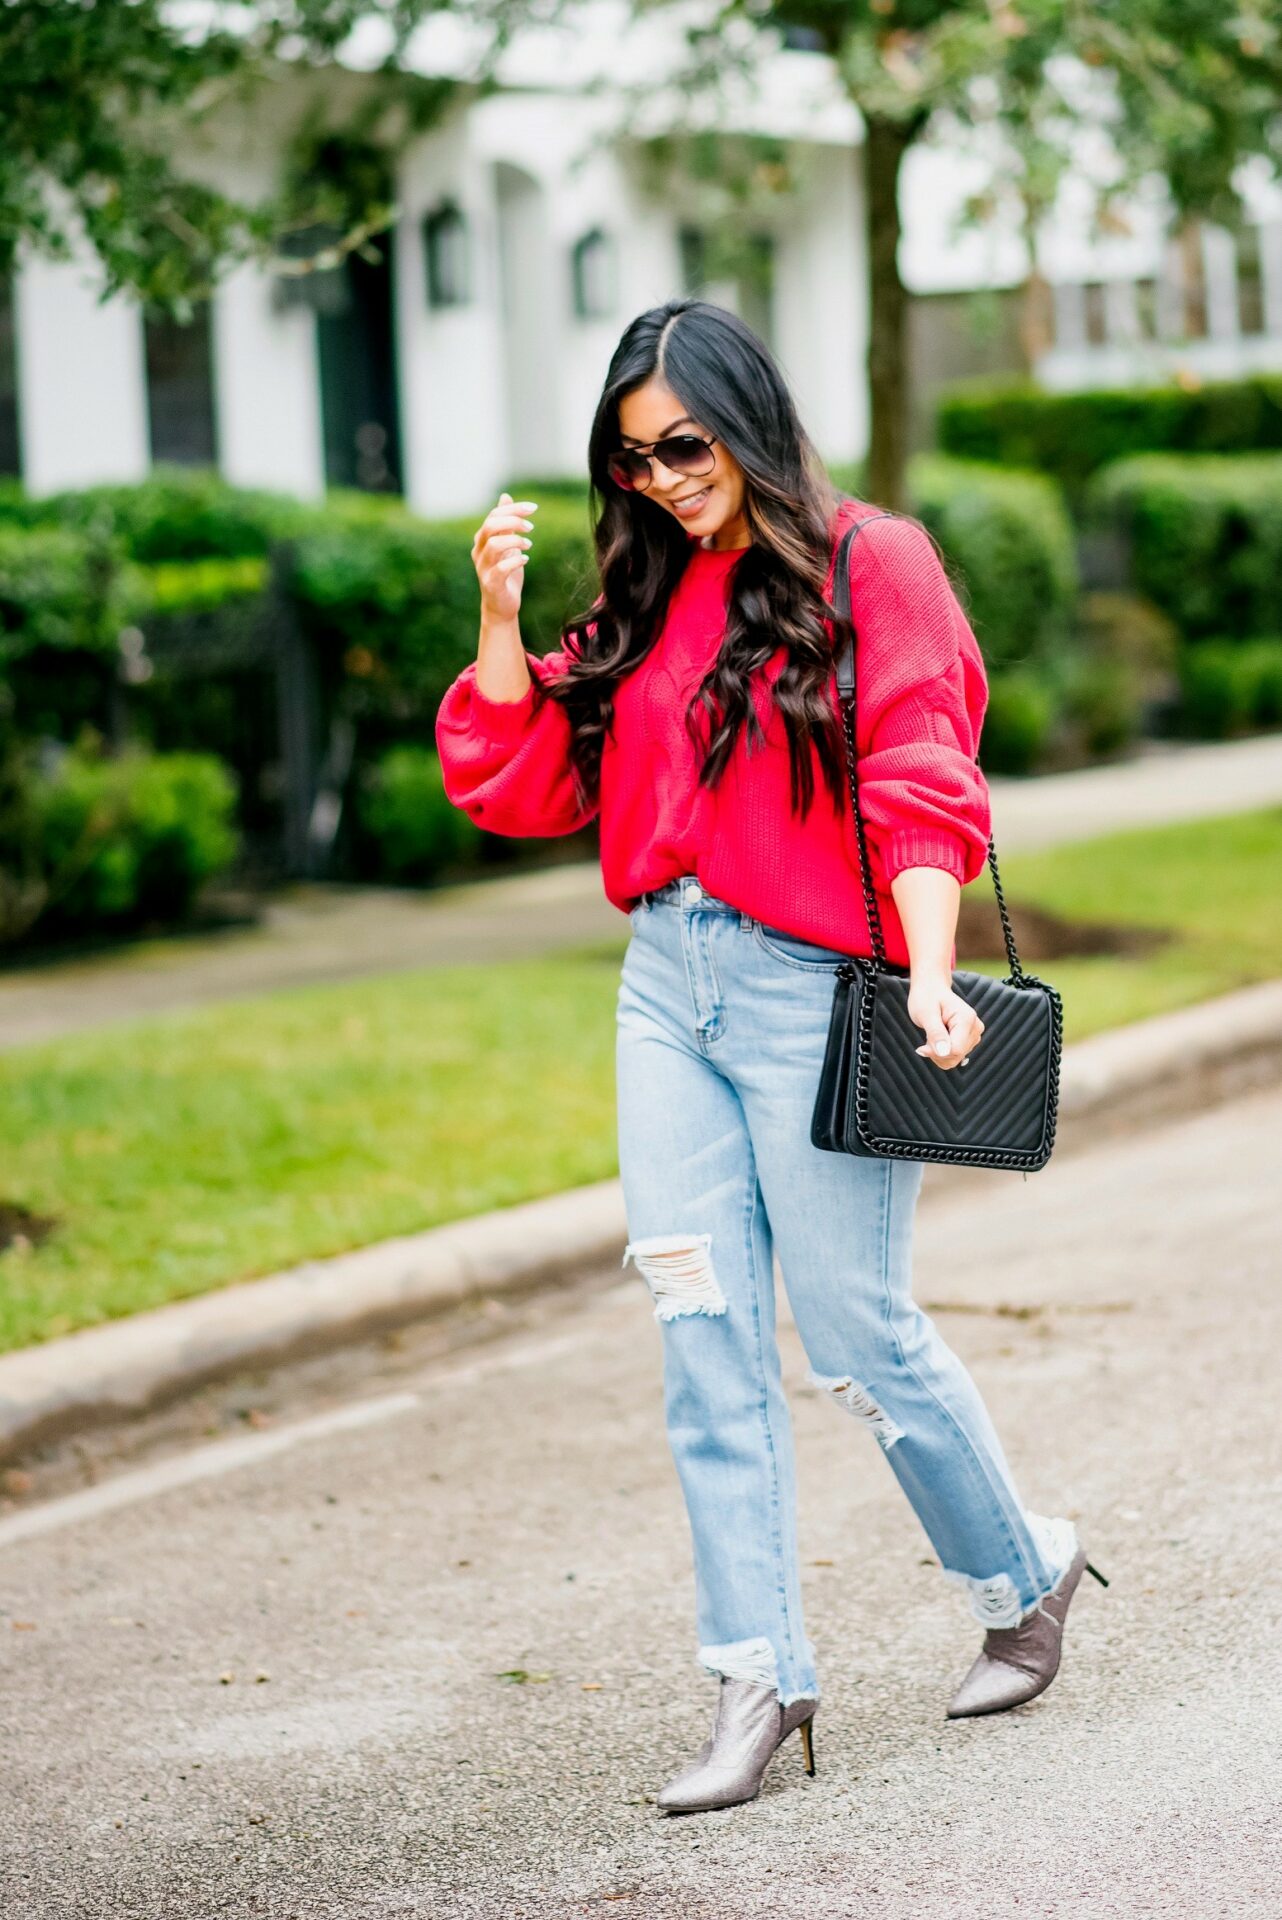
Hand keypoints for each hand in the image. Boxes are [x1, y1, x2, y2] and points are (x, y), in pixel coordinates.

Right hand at [472, 492, 537, 622]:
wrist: (502, 606)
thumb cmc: (505, 574)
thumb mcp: (507, 544)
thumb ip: (505, 523)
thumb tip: (505, 497)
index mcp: (482, 540)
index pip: (493, 516)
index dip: (513, 509)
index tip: (533, 508)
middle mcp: (479, 552)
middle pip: (490, 526)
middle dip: (513, 521)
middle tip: (531, 527)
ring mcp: (483, 568)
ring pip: (494, 545)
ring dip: (515, 541)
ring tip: (528, 545)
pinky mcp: (491, 583)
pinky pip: (501, 568)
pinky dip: (516, 561)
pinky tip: (526, 559)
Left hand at [906, 972, 984, 1070]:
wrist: (931, 990)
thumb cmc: (926, 998)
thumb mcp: (926, 1013)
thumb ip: (935, 1033)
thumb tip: (944, 1052)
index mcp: (967, 1019)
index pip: (955, 1050)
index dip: (936, 1052)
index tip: (921, 1046)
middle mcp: (975, 1028)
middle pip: (955, 1056)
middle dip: (936, 1052)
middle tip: (926, 1036)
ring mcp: (974, 1035)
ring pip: (955, 1059)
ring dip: (937, 1053)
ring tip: (932, 1035)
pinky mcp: (970, 1041)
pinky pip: (954, 1058)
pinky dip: (941, 1054)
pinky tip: (936, 1040)